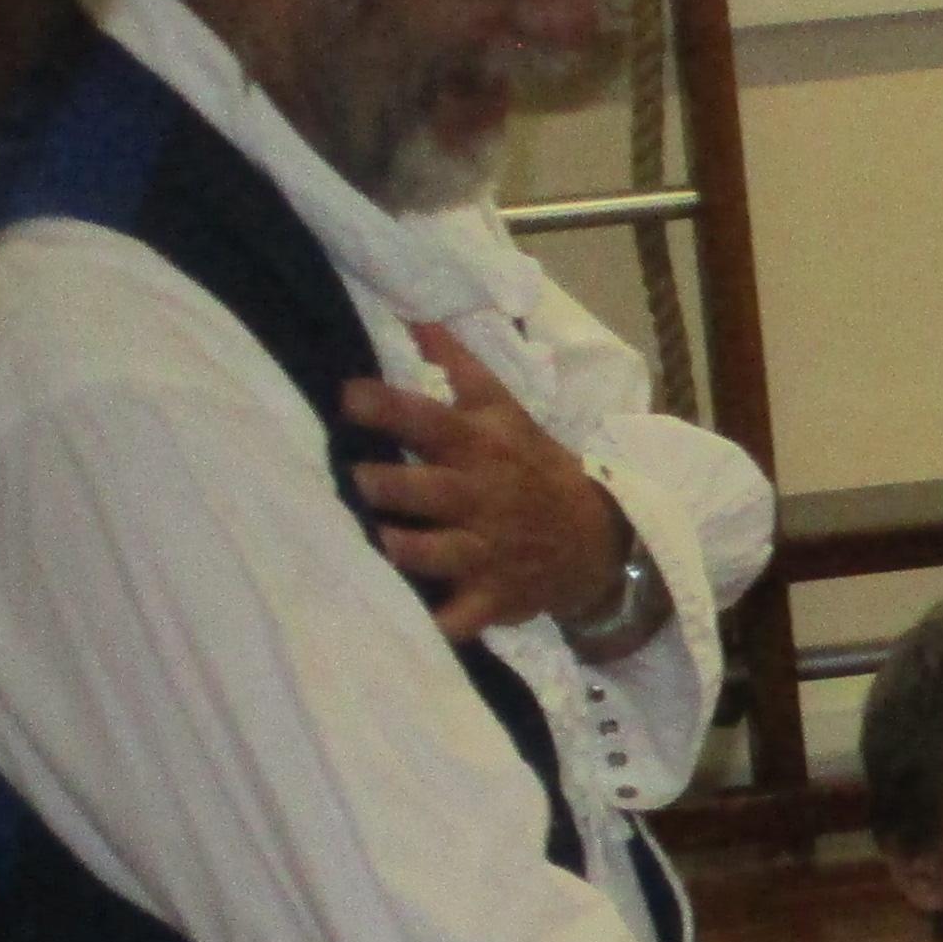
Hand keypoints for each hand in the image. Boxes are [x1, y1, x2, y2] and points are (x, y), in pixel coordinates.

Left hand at [344, 326, 623, 640]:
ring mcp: (485, 553)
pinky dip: (438, 625)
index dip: (384, 407)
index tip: (347, 397)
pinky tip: (412, 625)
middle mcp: (480, 499)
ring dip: (401, 550)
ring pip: (433, 554)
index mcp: (480, 449)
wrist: (595, 540)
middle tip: (354, 479)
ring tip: (376, 542)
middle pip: (422, 491)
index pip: (428, 421)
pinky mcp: (490, 598)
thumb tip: (416, 316)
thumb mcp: (506, 413)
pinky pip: (460, 618)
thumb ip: (459, 367)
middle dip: (383, 486)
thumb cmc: (533, 468)